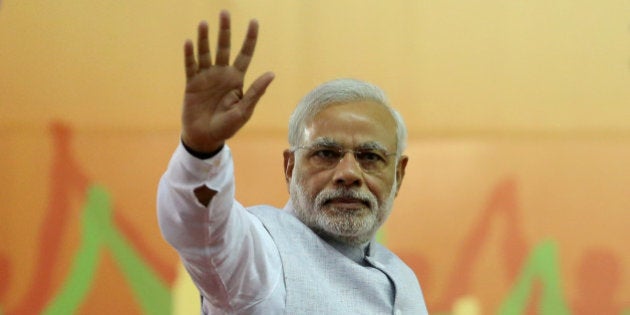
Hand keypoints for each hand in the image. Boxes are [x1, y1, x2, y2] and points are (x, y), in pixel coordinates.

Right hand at [181, 11, 274, 152]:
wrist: (205, 138)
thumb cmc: (227, 127)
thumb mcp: (244, 111)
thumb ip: (255, 92)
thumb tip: (271, 73)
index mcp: (237, 80)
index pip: (245, 54)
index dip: (250, 39)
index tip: (254, 22)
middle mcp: (222, 74)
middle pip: (224, 48)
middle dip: (225, 31)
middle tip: (224, 13)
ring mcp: (206, 77)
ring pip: (206, 53)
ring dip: (204, 39)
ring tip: (204, 24)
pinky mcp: (192, 83)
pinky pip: (191, 66)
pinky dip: (190, 55)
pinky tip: (189, 42)